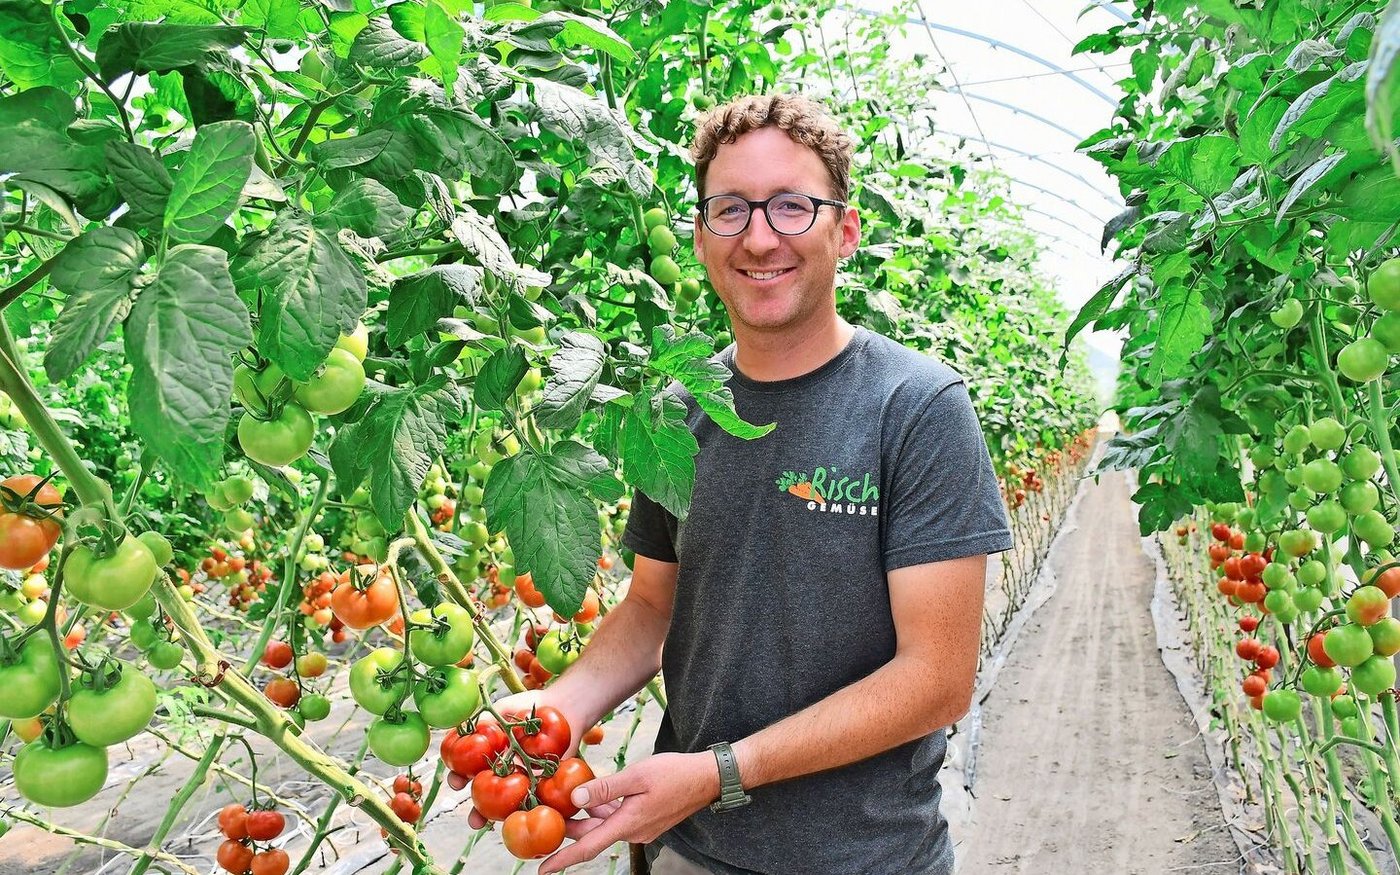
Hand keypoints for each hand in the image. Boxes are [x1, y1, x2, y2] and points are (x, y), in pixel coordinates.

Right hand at [462, 689, 588, 829]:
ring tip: (493, 827)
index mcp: (492, 757)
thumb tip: (459, 730)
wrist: (562, 706)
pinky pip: (539, 801)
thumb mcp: (501, 710)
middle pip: (489, 797)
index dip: (460, 779)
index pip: (470, 772)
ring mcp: (527, 781)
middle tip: (474, 821)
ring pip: (512, 805)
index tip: (455, 782)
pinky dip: (533, 811)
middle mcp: (507, 773)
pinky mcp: (548, 785)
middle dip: (479, 811)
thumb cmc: (529, 707)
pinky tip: (525, 818)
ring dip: (501, 819)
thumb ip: (482, 721)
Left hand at [536, 751, 720, 874]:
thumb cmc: (675, 774)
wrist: (706, 778)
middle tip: (546, 819)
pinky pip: (617, 819)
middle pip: (593, 835)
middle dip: (570, 830)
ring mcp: (641, 828)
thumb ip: (605, 788)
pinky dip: (603, 812)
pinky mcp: (646, 820)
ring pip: (605, 826)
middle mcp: (633, 832)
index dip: (563, 859)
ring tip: (564, 805)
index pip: (588, 848)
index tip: (542, 869)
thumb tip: (575, 798)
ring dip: (586, 819)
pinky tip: (595, 798)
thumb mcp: (636, 776)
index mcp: (628, 824)